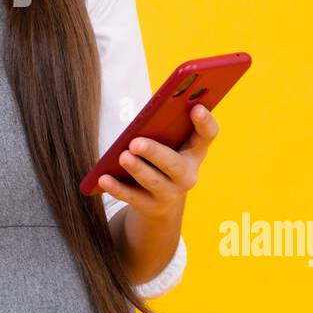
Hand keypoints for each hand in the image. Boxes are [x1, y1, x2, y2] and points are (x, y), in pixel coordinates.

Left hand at [95, 103, 218, 218]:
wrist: (160, 200)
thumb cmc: (163, 158)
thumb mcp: (168, 142)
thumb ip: (163, 126)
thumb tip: (145, 114)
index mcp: (195, 151)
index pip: (208, 135)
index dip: (205, 122)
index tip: (196, 107)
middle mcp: (187, 174)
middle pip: (175, 164)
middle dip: (155, 152)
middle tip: (135, 143)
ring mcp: (170, 193)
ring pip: (153, 182)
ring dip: (137, 169)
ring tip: (123, 157)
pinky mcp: (150, 206)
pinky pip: (132, 197)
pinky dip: (117, 188)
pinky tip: (104, 179)